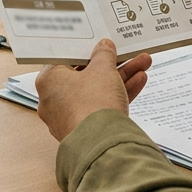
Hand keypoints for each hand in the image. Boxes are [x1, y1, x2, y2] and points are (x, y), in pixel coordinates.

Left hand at [36, 39, 151, 141]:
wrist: (102, 144)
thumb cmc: (93, 103)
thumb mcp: (103, 70)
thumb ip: (104, 55)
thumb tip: (104, 47)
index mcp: (49, 80)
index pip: (68, 60)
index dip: (88, 51)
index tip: (103, 47)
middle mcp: (53, 99)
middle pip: (86, 76)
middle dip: (113, 65)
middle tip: (129, 55)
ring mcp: (68, 117)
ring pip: (96, 92)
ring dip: (120, 78)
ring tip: (143, 66)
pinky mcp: (83, 131)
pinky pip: (100, 108)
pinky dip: (117, 96)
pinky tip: (138, 82)